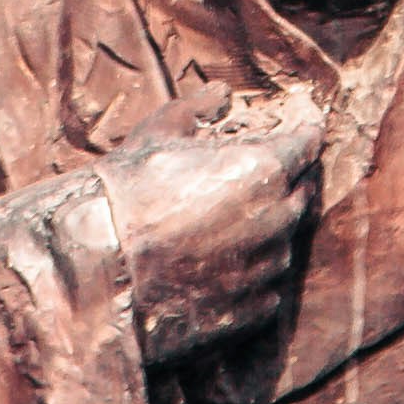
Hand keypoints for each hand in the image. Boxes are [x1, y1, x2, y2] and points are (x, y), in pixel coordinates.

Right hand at [99, 90, 328, 363]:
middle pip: (302, 196)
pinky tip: (232, 267)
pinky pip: (267, 288)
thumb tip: (221, 94)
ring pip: (285, 244)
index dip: (305, 137)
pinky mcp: (248, 309)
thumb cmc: (126, 192)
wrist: (98, 268)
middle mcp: (273, 219)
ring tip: (246, 224)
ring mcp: (262, 268)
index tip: (305, 132)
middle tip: (281, 174)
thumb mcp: (157, 133)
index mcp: (261, 170)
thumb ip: (196, 109)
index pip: (304, 147)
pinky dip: (256, 275)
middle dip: (294, 182)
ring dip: (272, 231)